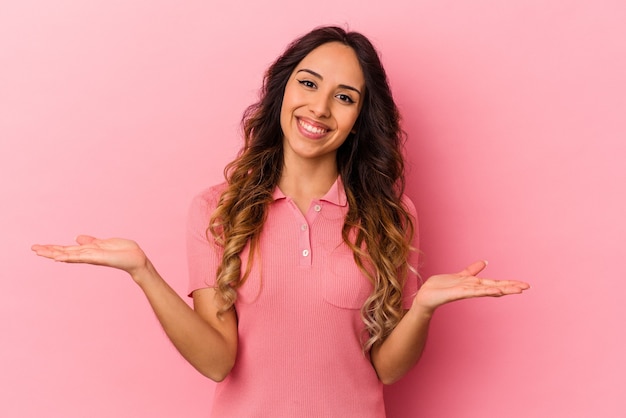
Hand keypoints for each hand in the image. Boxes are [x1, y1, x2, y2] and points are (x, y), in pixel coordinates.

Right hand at [31, 235, 148, 277]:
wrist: (136, 259)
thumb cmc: (122, 252)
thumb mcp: (104, 243)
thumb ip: (90, 241)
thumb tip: (77, 238)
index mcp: (88, 251)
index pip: (67, 249)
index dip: (54, 248)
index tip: (39, 247)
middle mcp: (87, 255)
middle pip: (64, 252)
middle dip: (49, 251)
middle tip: (33, 249)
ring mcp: (91, 257)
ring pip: (68, 255)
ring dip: (54, 253)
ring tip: (39, 252)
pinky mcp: (97, 257)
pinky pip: (80, 257)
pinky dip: (68, 257)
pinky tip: (58, 258)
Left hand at [412, 260, 529, 313]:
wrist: (425, 295)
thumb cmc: (441, 287)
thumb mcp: (459, 275)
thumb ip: (472, 270)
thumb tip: (485, 262)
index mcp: (474, 284)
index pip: (495, 282)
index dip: (509, 282)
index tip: (524, 284)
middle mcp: (472, 288)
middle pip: (495, 286)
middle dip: (510, 286)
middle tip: (527, 287)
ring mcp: (465, 291)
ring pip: (486, 289)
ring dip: (502, 289)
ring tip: (516, 290)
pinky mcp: (456, 293)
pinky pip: (472, 291)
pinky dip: (484, 290)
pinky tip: (495, 290)